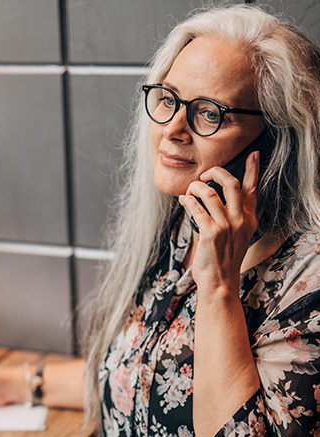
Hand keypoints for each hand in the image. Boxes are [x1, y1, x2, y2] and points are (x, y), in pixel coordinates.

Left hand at [178, 151, 259, 291]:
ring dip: (195, 188)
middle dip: (216, 172)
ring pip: (210, 192)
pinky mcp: (210, 232)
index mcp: (249, 218)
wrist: (220, 281)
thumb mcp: (238, 235)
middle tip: (204, 175)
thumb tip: (219, 198)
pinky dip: (188, 201)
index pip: (252, 189)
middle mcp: (240, 219)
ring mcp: (226, 225)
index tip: (252, 155)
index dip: (253, 169)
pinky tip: (184, 201)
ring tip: (189, 192)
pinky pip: (196, 207)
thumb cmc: (224, 257)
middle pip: (231, 183)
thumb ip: (236, 216)